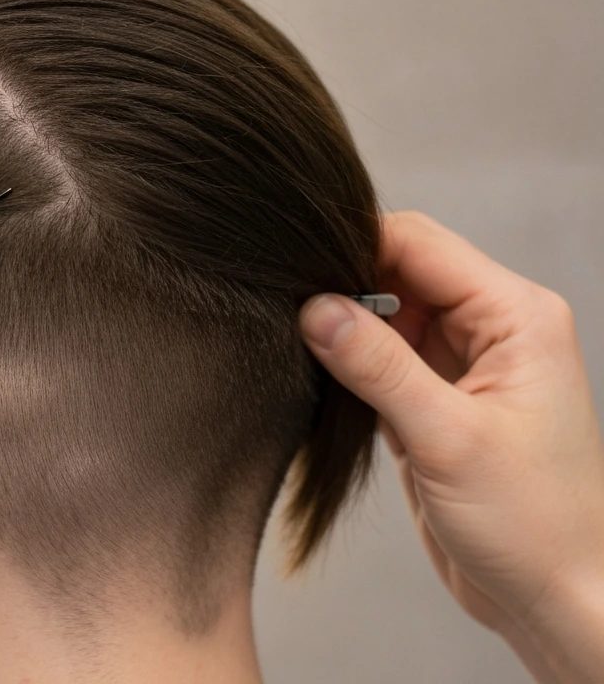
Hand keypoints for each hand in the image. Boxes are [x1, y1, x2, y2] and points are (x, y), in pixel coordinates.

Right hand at [299, 211, 603, 682]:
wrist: (557, 601)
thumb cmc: (534, 525)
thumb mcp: (448, 439)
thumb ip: (378, 366)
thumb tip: (315, 308)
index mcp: (516, 316)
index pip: (419, 244)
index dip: (354, 245)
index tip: (295, 269)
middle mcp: (492, 329)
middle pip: (397, 272)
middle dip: (342, 286)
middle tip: (286, 312)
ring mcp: (462, 366)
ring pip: (384, 316)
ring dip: (342, 329)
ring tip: (297, 346)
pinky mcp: (436, 402)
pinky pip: (381, 360)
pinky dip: (348, 366)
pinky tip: (319, 378)